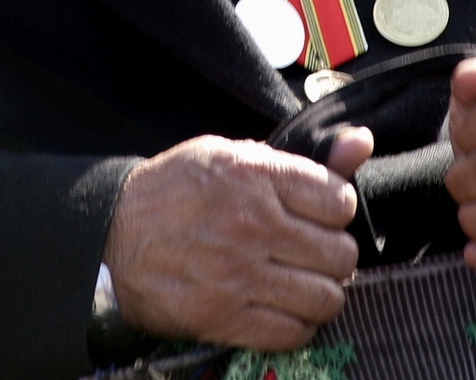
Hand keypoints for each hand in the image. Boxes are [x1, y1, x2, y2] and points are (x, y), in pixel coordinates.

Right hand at [103, 128, 372, 348]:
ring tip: (303, 280)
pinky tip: (283, 307)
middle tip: (315, 251)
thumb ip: (303, 157)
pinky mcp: (225, 317)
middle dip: (335, 253)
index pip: (338, 200)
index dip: (337, 208)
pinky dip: (298, 324)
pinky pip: (292, 332)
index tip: (321, 213)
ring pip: (325, 298)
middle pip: (340, 254)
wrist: (114, 231)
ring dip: (321, 291)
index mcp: (256, 175)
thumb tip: (361, 143)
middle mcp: (253, 224)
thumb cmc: (178, 186)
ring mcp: (240, 275)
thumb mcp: (234, 153)